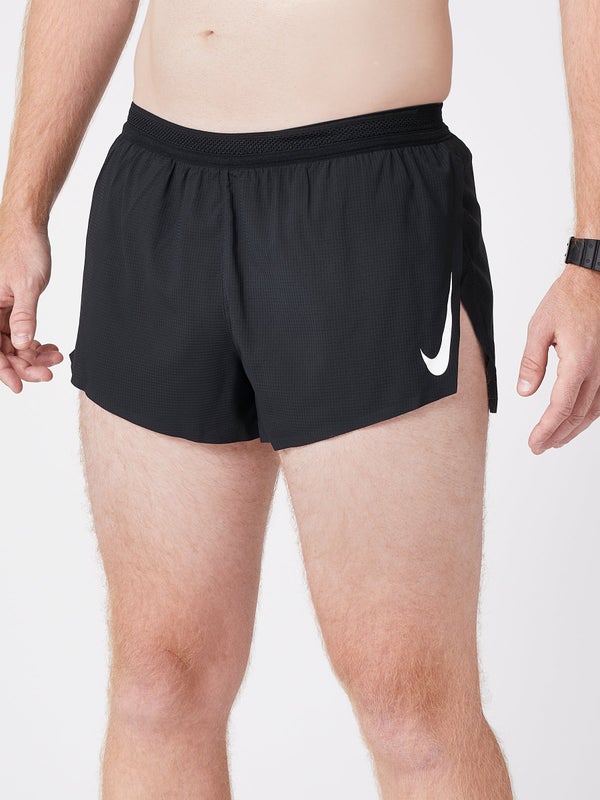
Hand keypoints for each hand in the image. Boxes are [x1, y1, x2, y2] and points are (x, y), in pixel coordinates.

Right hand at [0, 211, 62, 392]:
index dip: (4, 370)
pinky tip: (51, 347)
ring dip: (33, 355)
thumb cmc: (23, 249)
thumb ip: (23, 316)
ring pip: (13, 344)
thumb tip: (22, 344)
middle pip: (2, 350)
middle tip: (49, 371)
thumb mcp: (26, 285)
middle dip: (25, 364)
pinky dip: (35, 343)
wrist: (28, 228)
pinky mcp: (9, 308)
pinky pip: (19, 333)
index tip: (20, 386)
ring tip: (55, 357)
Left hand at [517, 263, 599, 453]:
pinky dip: (589, 415)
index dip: (546, 429)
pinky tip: (578, 421)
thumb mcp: (539, 328)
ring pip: (594, 411)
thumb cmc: (568, 299)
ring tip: (555, 441)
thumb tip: (525, 392)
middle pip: (577, 415)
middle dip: (557, 435)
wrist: (596, 279)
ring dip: (574, 429)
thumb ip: (532, 362)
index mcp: (579, 361)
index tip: (534, 443)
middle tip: (539, 447)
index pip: (561, 407)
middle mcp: (599, 369)